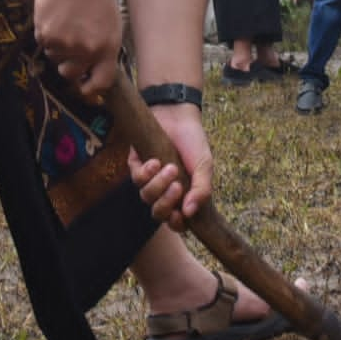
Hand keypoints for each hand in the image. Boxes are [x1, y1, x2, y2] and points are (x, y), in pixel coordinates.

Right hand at [33, 0, 121, 99]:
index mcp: (107, 47)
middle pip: (71, 74)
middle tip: (69, 52)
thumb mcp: (111, 21)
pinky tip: (54, 17)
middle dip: (69, 67)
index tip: (86, 87)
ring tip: (64, 22)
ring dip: (58, 47)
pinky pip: (44, 44)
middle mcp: (85, 50)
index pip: (101, 81)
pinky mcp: (45, 35)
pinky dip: (47, 34)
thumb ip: (104, 45)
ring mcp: (64, 44)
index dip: (92, 88)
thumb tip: (95, 65)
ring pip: (55, 57)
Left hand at [128, 104, 213, 229]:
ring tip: (170, 167)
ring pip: (146, 197)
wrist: (178, 114)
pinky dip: (146, 172)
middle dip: (166, 203)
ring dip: (158, 185)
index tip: (179, 216)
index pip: (176, 221)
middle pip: (158, 213)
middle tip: (177, 187)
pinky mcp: (136, 166)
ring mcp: (150, 180)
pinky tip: (156, 161)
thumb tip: (190, 212)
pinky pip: (136, 179)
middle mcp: (164, 191)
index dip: (176, 224)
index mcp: (183, 196)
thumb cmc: (193, 142)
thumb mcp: (204, 166)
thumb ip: (202, 190)